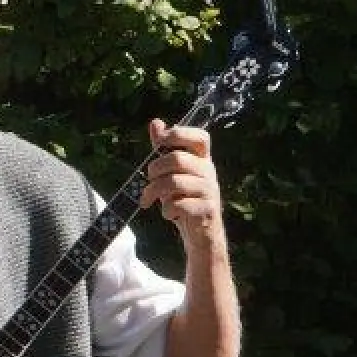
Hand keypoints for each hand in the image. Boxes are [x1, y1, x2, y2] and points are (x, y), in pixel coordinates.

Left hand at [142, 119, 225, 252]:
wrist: (201, 234)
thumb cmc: (183, 199)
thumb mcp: (171, 173)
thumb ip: (163, 150)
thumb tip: (156, 122)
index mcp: (202, 160)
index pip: (200, 137)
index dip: (179, 133)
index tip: (159, 141)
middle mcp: (209, 172)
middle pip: (177, 159)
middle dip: (154, 169)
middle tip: (147, 179)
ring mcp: (210, 191)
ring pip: (174, 182)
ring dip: (153, 192)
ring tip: (147, 199)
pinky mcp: (207, 210)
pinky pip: (179, 205)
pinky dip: (167, 210)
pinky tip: (168, 214)